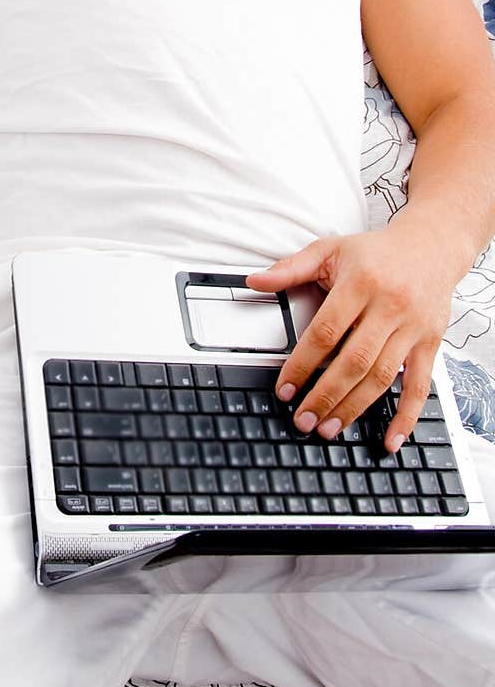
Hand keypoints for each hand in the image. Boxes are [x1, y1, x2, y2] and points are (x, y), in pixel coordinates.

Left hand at [245, 227, 453, 452]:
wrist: (431, 245)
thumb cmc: (376, 252)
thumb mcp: (330, 250)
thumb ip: (291, 268)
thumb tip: (254, 280)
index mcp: (360, 283)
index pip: (325, 331)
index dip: (302, 364)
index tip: (285, 388)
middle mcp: (389, 307)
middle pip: (354, 360)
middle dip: (325, 395)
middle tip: (303, 419)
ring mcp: (412, 328)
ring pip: (382, 376)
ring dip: (354, 408)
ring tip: (329, 428)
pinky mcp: (430, 343)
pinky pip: (420, 386)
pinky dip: (406, 417)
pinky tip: (390, 440)